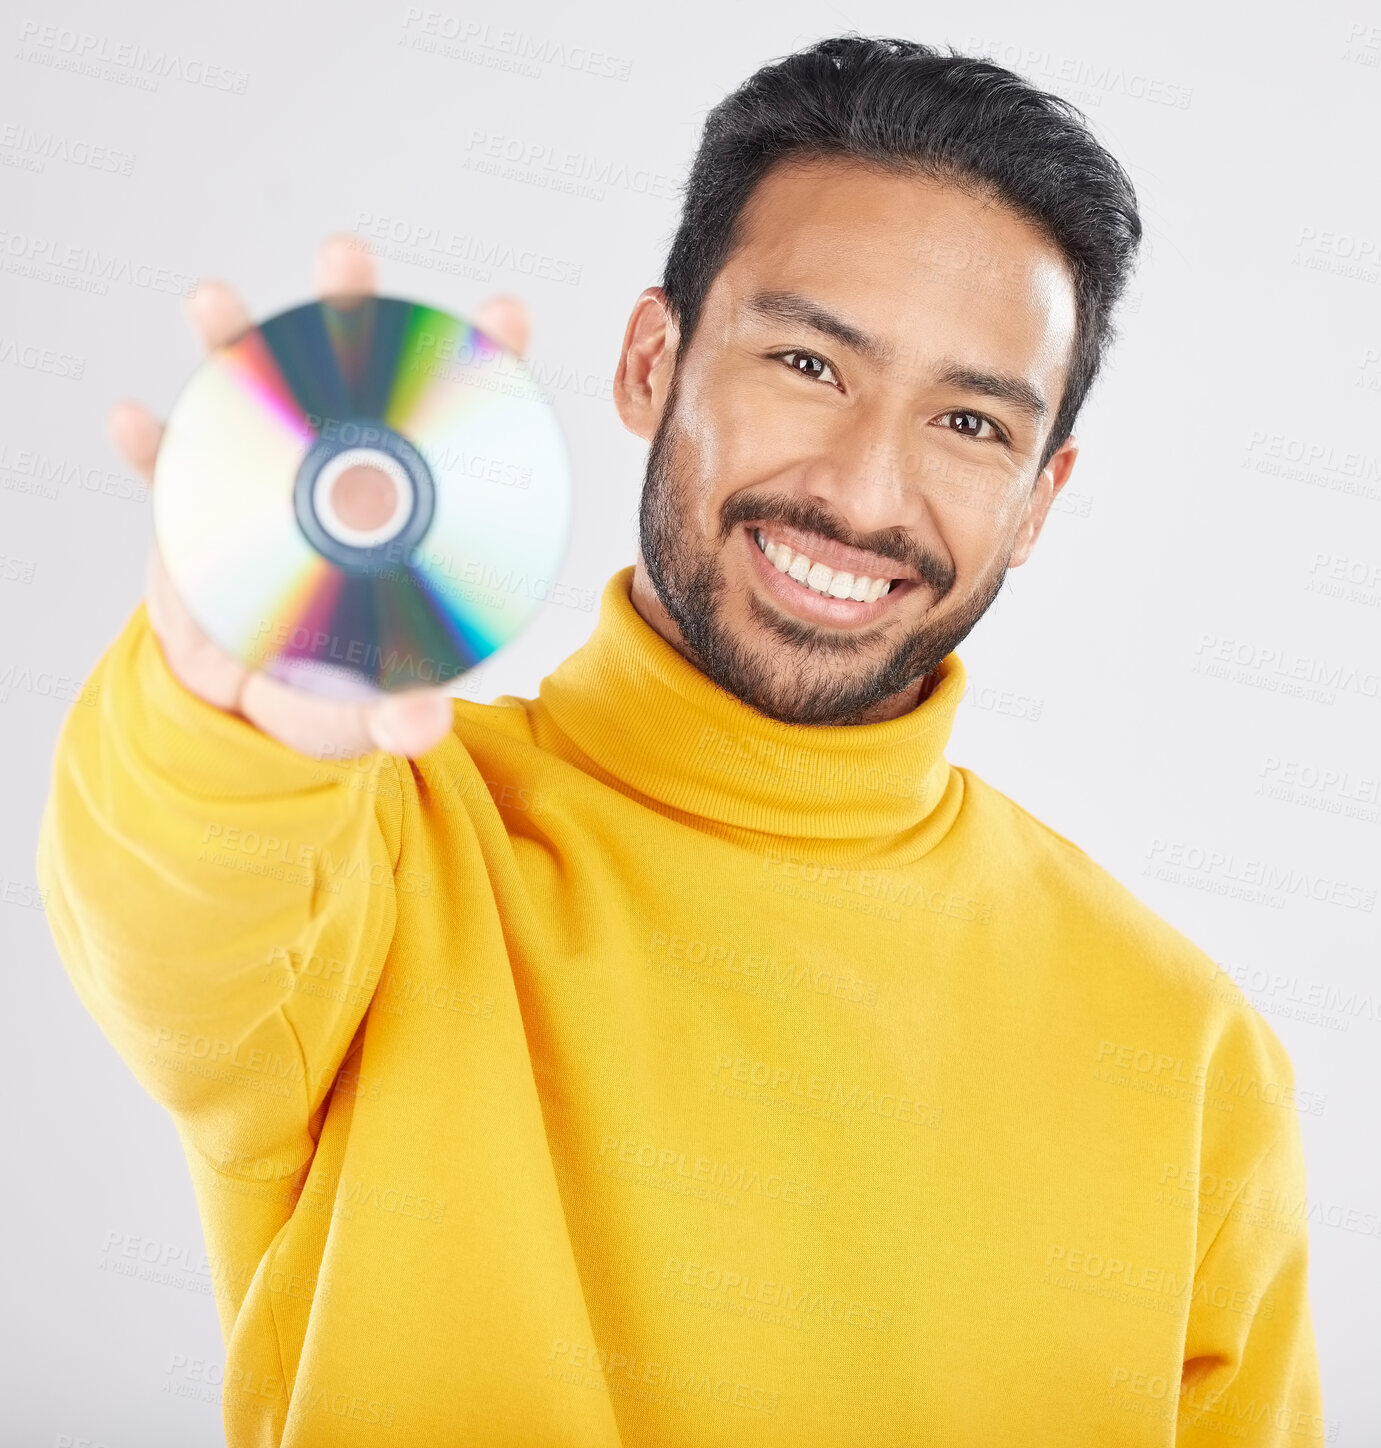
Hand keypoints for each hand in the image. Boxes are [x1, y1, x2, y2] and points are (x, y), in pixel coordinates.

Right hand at [110, 235, 531, 759]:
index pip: (454, 432)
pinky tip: (131, 421)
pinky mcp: (194, 507)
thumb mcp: (366, 712)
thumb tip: (425, 721)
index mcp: (404, 512)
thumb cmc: (325, 689)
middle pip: (352, 380)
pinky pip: (166, 469)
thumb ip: (397, 716)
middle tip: (346, 258)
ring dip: (233, 344)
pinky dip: (149, 444)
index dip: (482, 371)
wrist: (243, 705)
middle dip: (352, 312)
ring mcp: (264, 483)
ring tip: (214, 303)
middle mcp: (338, 477)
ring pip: (250, 397)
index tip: (504, 315)